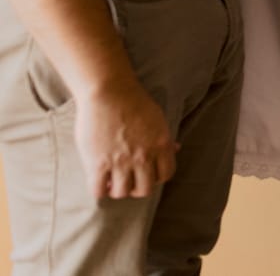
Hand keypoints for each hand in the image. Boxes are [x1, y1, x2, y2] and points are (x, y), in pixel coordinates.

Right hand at [75, 79, 176, 199]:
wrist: (109, 91)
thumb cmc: (133, 102)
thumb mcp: (158, 119)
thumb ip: (165, 137)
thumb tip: (176, 148)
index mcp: (161, 146)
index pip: (165, 175)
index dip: (156, 176)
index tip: (146, 172)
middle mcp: (144, 157)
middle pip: (144, 189)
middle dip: (136, 187)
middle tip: (128, 179)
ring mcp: (121, 162)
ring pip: (122, 193)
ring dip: (117, 189)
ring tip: (112, 178)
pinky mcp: (98, 164)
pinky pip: (99, 191)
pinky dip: (99, 189)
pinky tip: (98, 178)